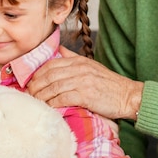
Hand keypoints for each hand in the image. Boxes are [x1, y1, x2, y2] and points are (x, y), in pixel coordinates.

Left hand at [28, 47, 143, 119]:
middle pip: (49, 75)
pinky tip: (48, 108)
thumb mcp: (91, 66)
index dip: (37, 73)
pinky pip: (62, 98)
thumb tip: (58, 50)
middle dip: (35, 85)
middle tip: (28, 94)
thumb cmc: (109, 84)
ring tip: (35, 102)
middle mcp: (79, 69)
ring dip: (41, 96)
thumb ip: (73, 58)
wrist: (128, 96)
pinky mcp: (86, 95)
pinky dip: (52, 103)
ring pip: (53, 87)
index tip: (30, 82)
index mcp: (79, 61)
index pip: (51, 64)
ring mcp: (82, 81)